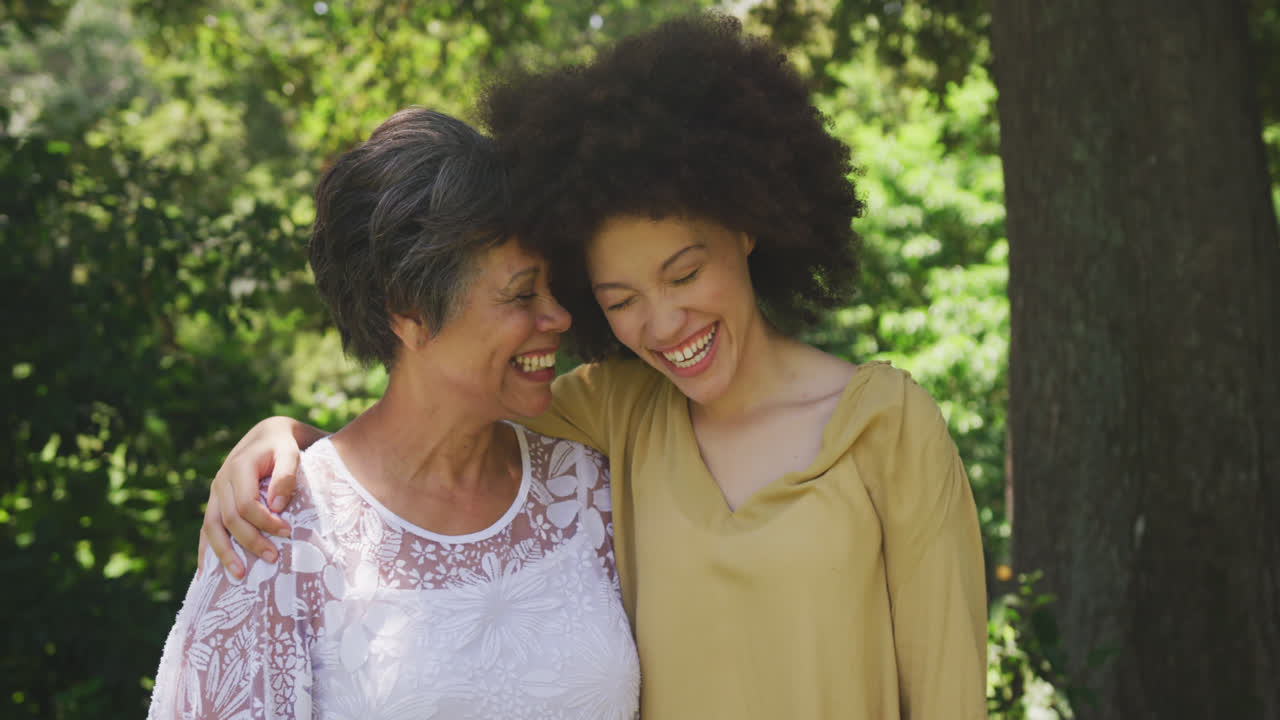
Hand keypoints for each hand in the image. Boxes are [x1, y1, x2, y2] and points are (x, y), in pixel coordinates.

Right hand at [198, 416, 321, 577]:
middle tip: (272, 559)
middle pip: (229, 519)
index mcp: (238, 468)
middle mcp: (221, 482)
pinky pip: (207, 529)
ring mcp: (215, 493)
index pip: (246, 504)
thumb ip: (286, 476)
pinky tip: (208, 572)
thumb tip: (278, 507)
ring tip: (239, 575)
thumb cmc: (282, 446)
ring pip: (212, 528)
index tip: (286, 532)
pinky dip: (206, 550)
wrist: (266, 436)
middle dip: (250, 541)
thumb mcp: (290, 453)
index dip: (265, 522)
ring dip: (224, 553)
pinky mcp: (215, 502)